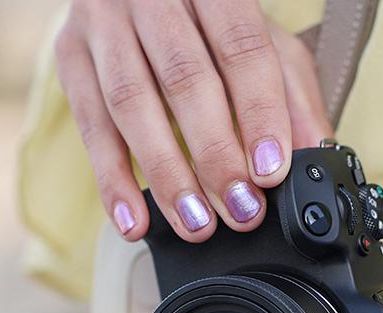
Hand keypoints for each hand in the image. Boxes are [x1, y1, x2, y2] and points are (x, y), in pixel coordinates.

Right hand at [55, 0, 332, 241]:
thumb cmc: (209, 20)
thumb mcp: (264, 42)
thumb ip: (291, 95)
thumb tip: (312, 152)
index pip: (240, 48)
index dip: (258, 113)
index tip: (269, 172)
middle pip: (184, 78)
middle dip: (215, 155)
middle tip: (240, 209)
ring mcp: (104, 22)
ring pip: (131, 104)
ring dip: (166, 175)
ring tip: (196, 223)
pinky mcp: (71, 55)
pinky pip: (89, 126)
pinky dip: (112, 180)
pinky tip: (135, 221)